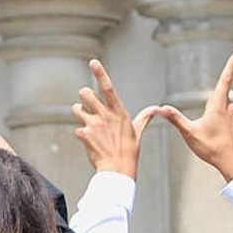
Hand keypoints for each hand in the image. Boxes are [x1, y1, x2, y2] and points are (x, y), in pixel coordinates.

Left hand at [71, 60, 154, 179]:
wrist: (117, 170)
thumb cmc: (129, 152)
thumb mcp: (137, 132)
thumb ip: (144, 118)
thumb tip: (155, 109)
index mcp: (119, 112)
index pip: (108, 87)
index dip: (100, 73)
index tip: (93, 62)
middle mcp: (105, 115)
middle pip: (86, 93)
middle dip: (84, 97)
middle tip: (87, 104)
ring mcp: (94, 124)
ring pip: (76, 108)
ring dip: (79, 113)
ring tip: (87, 124)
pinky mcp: (84, 134)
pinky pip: (77, 129)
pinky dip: (81, 135)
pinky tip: (89, 143)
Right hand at [155, 53, 232, 182]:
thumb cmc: (212, 149)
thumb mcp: (190, 133)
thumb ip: (175, 119)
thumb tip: (160, 108)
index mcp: (218, 105)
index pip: (225, 80)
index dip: (230, 66)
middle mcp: (231, 107)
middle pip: (218, 104)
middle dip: (211, 114)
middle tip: (209, 134)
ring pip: (226, 114)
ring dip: (220, 123)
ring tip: (217, 140)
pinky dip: (229, 130)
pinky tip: (226, 141)